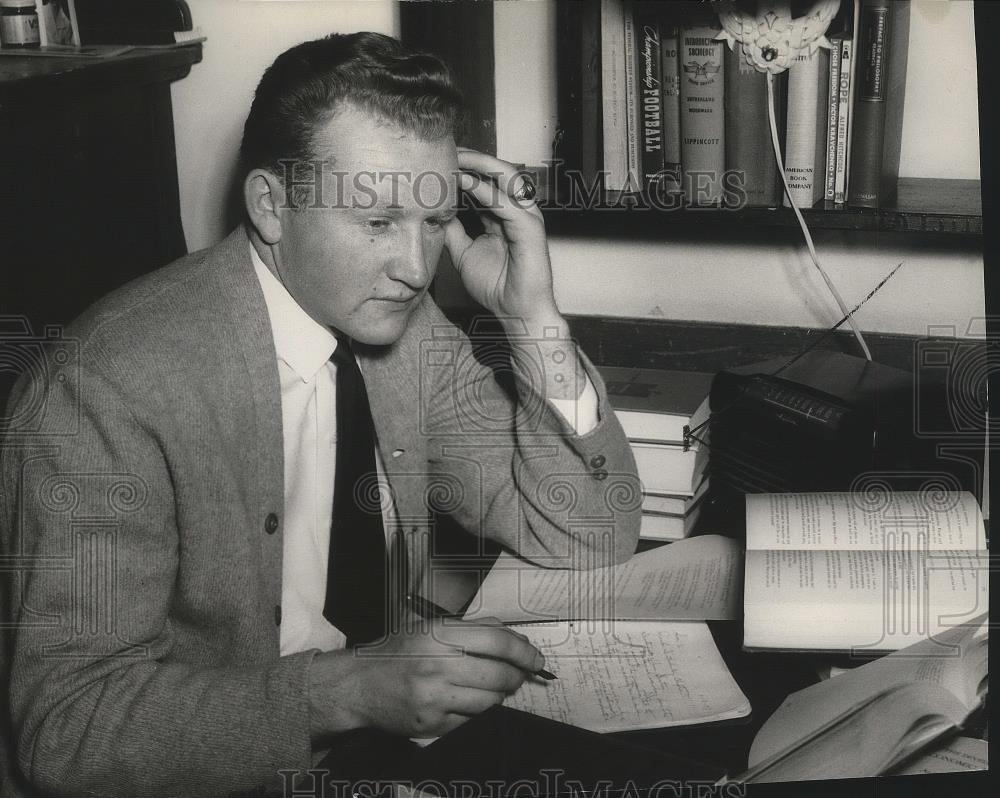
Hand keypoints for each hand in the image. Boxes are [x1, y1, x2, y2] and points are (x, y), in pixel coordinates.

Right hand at [307, 619, 544, 739]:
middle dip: (517, 676)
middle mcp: (437, 664)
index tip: (536, 658)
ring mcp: (435, 697)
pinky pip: (472, 720)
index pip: (497, 641)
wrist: (357, 686)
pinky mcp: (432, 724)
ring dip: (499, 695)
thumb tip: (516, 640)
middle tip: (520, 675)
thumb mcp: (430, 628)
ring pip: (490, 701)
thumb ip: (472, 630)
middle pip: (499, 674)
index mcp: (439, 634)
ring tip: (493, 687)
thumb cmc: (395, 654)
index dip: (524, 651)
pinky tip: (468, 701)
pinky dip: (477, 712)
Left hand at [444, 149, 559, 327]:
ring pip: (507, 177)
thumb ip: (452, 231)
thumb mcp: (463, 253)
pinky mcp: (530, 229)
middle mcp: (517, 211)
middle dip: (472, 157)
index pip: (486, 180)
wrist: (515, 312)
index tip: (439, 159)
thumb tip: (435, 213)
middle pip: (498, 171)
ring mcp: (526, 218)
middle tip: (447, 148)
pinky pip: (507, 202)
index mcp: (503, 215)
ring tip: (456, 157)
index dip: (465, 168)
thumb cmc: (496, 286)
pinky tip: (465, 182)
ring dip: (480, 164)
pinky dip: (485, 190)